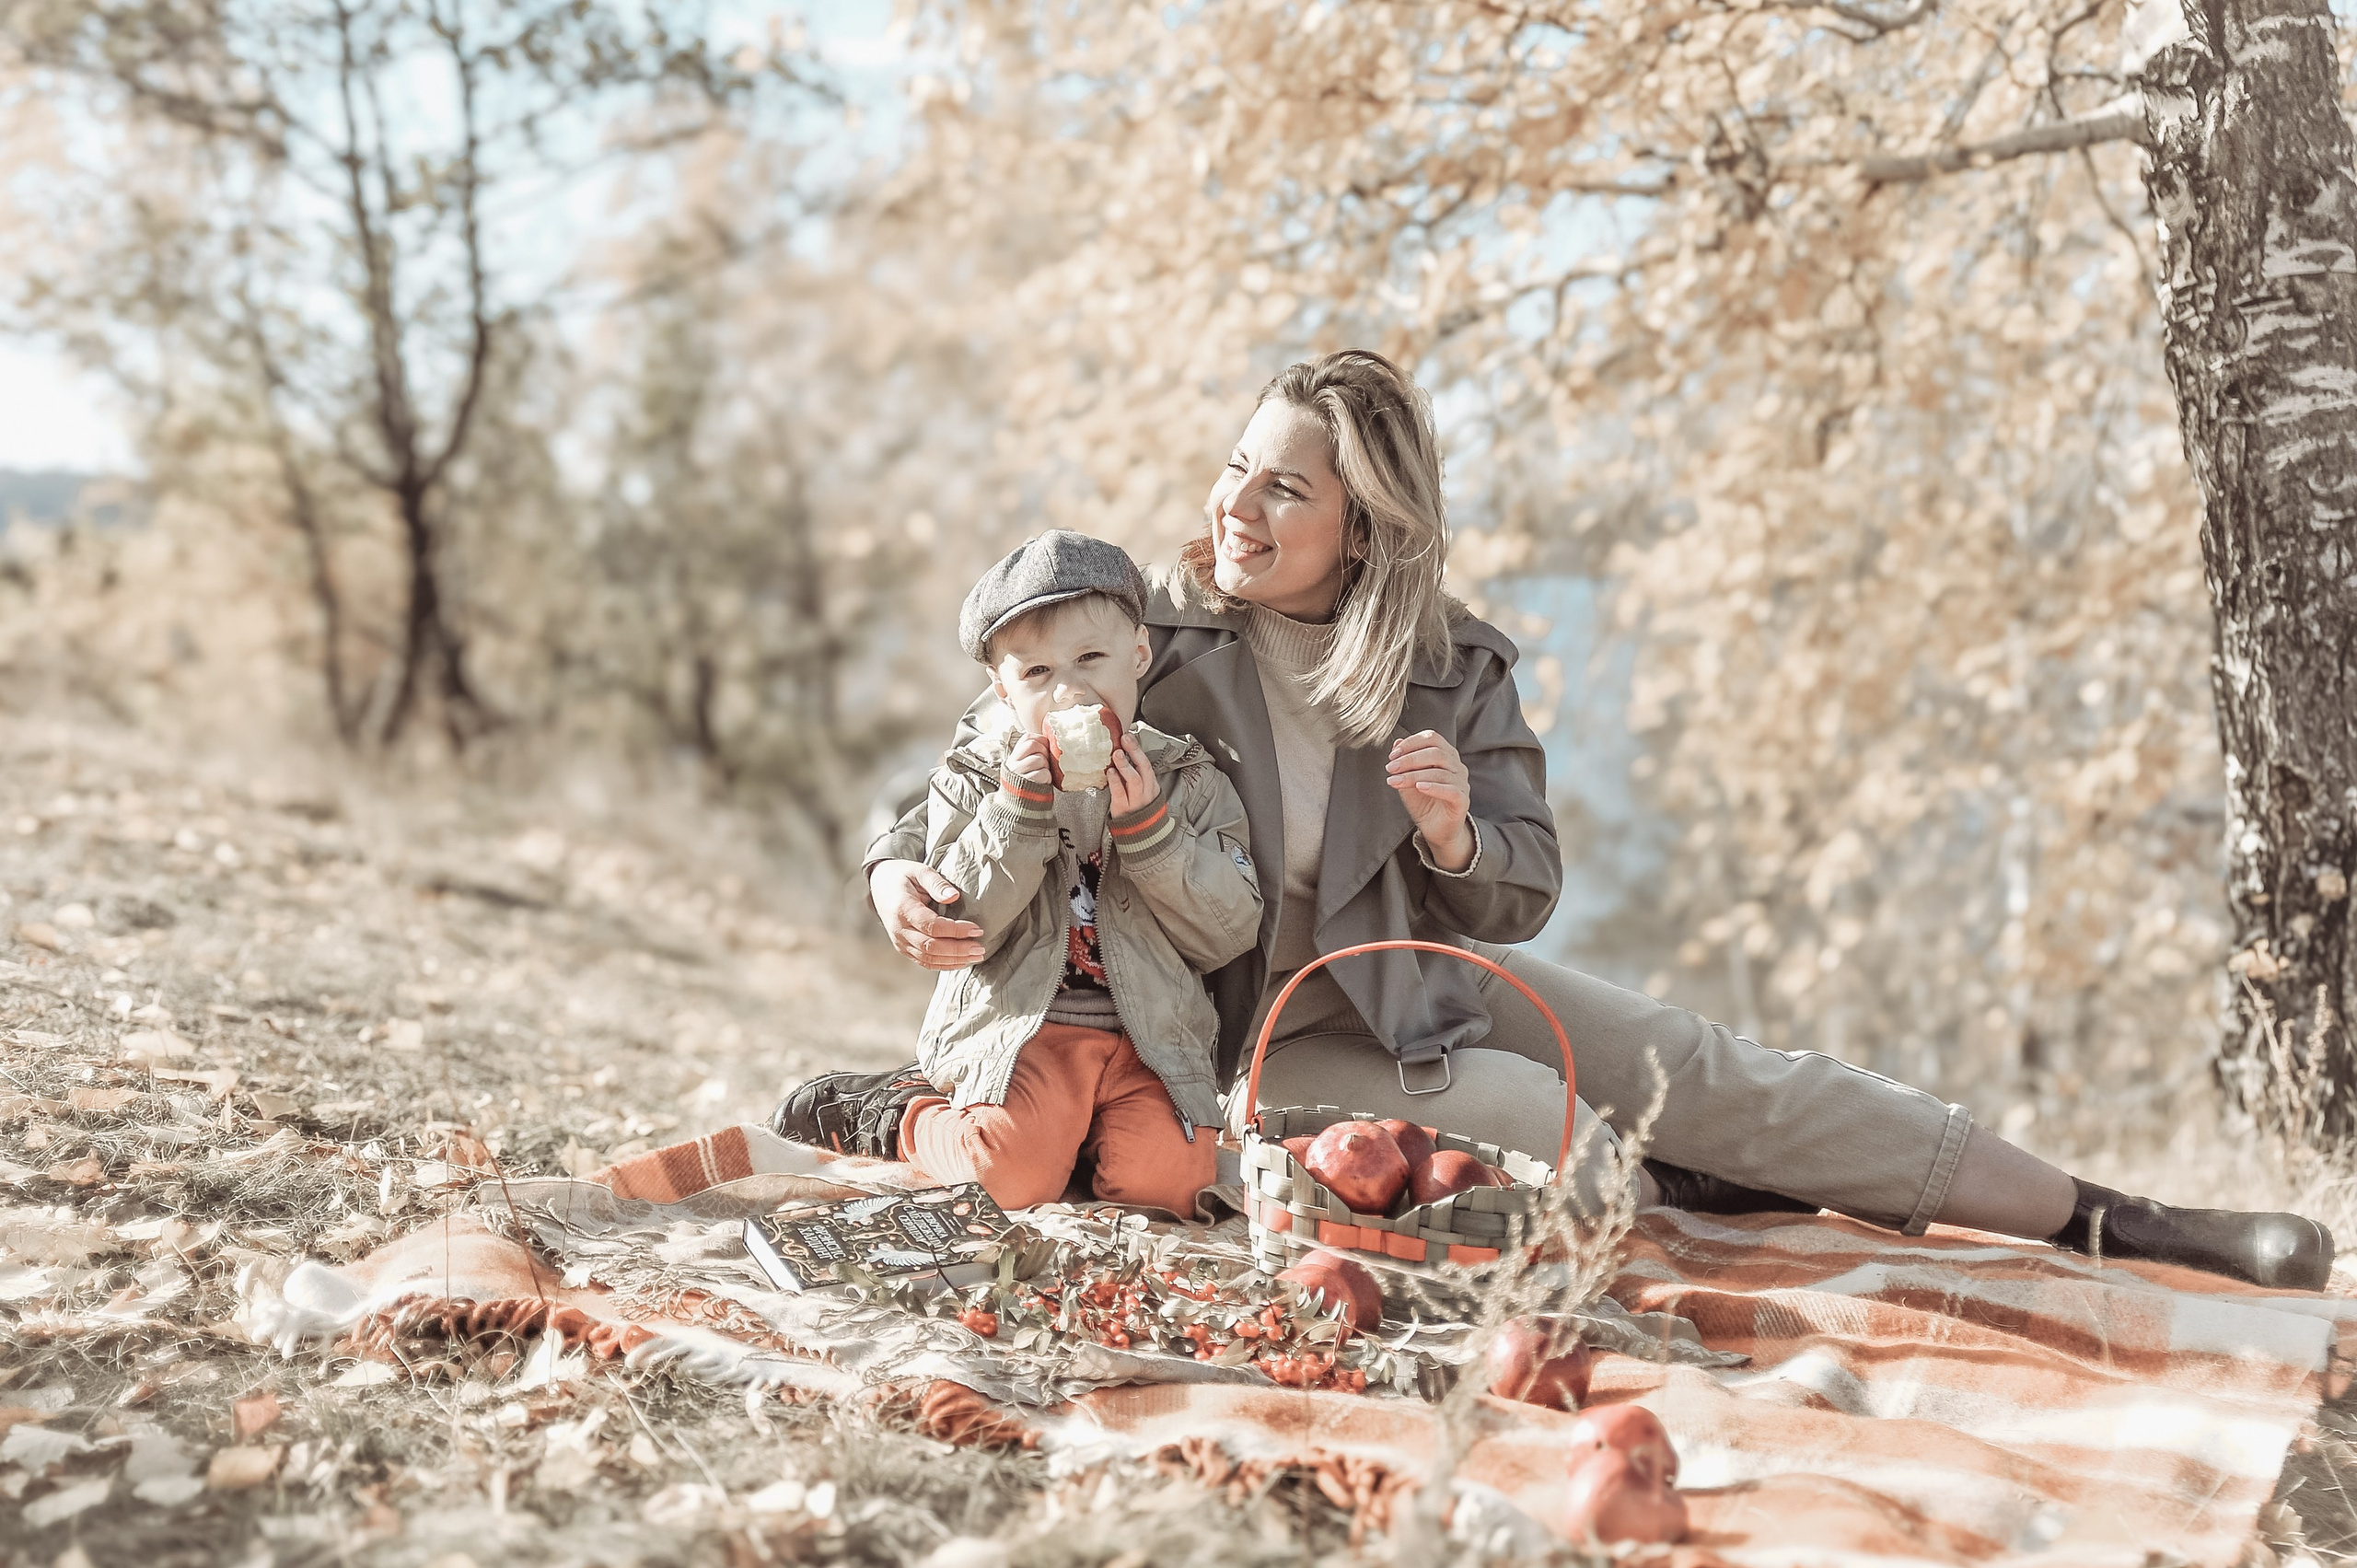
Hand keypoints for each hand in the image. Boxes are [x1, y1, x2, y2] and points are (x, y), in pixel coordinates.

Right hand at [869, 858, 985, 969]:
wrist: (881, 885)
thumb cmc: (903, 876)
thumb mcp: (919, 870)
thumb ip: (936, 883)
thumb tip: (954, 897)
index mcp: (903, 908)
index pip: (932, 926)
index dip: (956, 931)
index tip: (977, 929)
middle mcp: (899, 929)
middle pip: (931, 947)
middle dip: (958, 950)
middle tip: (980, 949)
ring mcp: (900, 941)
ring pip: (928, 958)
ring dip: (953, 960)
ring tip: (975, 956)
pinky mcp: (903, 948)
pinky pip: (924, 961)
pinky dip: (943, 964)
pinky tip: (961, 961)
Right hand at [1006, 732, 1054, 785]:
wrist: (1016, 806)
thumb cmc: (1024, 783)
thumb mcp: (1022, 765)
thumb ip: (1031, 753)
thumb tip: (1049, 741)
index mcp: (1014, 756)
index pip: (1027, 738)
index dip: (1040, 740)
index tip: (1044, 747)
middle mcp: (1014, 763)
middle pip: (1033, 745)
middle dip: (1044, 751)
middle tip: (1044, 761)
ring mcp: (1020, 773)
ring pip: (1039, 759)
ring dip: (1046, 765)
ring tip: (1041, 772)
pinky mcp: (1029, 783)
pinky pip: (1044, 773)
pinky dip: (1047, 777)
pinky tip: (1042, 781)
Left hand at [1107, 732, 1159, 816]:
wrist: (1141, 833)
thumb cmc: (1138, 807)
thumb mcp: (1141, 790)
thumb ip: (1134, 774)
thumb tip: (1120, 753)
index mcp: (1151, 783)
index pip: (1146, 763)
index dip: (1138, 749)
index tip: (1129, 737)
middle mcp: (1146, 790)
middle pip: (1143, 767)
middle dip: (1135, 752)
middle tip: (1125, 739)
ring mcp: (1136, 800)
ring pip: (1134, 779)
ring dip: (1125, 765)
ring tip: (1117, 754)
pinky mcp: (1123, 808)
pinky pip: (1120, 792)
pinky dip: (1115, 781)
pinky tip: (1110, 772)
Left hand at [1386, 729, 1472, 870]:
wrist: (1435, 829)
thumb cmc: (1423, 802)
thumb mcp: (1408, 780)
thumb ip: (1404, 762)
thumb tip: (1396, 742)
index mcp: (1446, 755)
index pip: (1432, 738)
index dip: (1411, 743)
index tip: (1392, 755)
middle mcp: (1457, 766)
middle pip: (1436, 753)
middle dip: (1409, 759)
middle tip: (1390, 768)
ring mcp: (1462, 782)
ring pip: (1439, 772)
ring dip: (1413, 775)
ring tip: (1394, 781)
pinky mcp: (1462, 800)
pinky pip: (1451, 790)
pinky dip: (1434, 787)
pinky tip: (1419, 787)